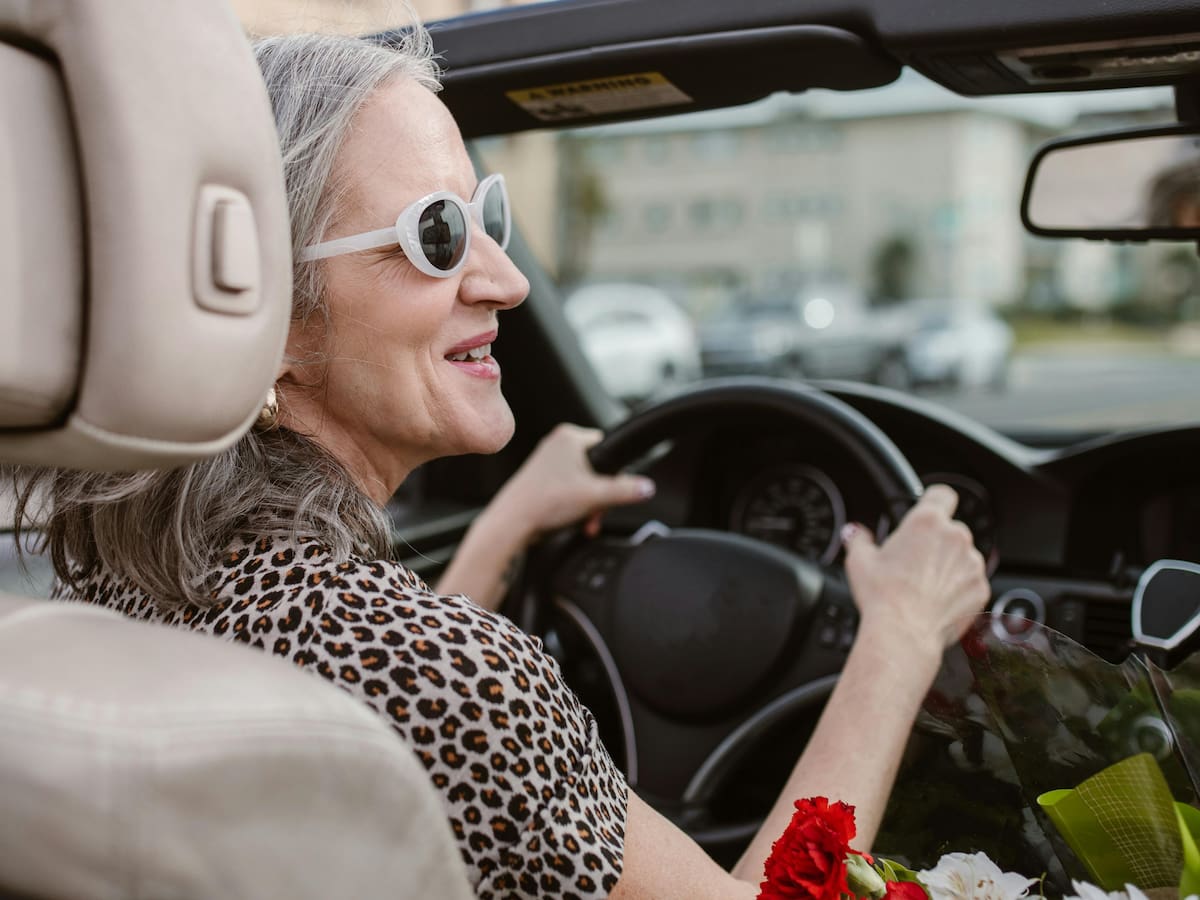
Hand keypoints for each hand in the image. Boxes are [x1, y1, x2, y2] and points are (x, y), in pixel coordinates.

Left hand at [492, 423, 655, 541]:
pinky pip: (567, 489)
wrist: (512, 523)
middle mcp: (556, 444)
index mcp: (569, 436)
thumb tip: (647, 487)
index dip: (613, 472)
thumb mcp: (596, 496)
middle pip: (595, 468)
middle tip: (596, 512)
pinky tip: (571, 519)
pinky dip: (573, 505)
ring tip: (582, 519)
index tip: (610, 491)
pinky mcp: (539, 479)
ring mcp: (545, 461)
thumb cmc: (545, 503)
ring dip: (588, 503)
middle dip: (599, 495)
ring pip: (582, 481)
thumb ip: (626, 490)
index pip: (607, 447)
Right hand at [842, 484, 989, 653]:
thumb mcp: (859, 560)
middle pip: (950, 529)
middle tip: (913, 561)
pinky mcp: (981, 588)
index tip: (926, 512)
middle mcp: (955, 537)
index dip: (933, 502)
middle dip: (936, 542)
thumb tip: (855, 533)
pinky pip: (971, 581)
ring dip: (948, 565)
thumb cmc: (883, 595)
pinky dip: (959, 588)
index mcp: (926, 521)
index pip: (942, 494)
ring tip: (924, 585)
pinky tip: (936, 600)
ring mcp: (972, 563)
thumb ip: (859, 538)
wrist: (904, 633)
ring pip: (962, 556)